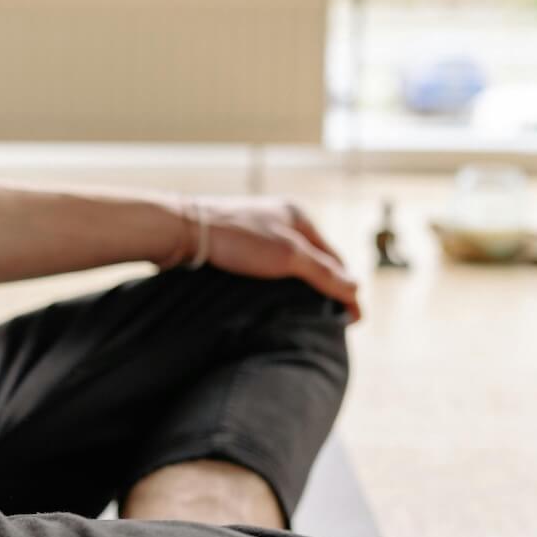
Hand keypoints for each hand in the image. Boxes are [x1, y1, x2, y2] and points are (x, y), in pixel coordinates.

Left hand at [186, 195, 361, 321]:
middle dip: (324, 288)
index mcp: (299, 216)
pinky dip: (277, 286)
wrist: (182, 231)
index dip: (345, 286)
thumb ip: (322, 272)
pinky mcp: (236, 246)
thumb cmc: (236, 238)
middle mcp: (281, 220)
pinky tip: (274, 302)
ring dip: (299, 288)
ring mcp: (258, 232)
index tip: (354, 317)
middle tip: (331, 320)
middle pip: (312, 260)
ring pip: (289, 266)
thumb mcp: (288, 256)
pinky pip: (267, 269)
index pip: (333, 257)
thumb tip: (355, 288)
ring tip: (305, 316)